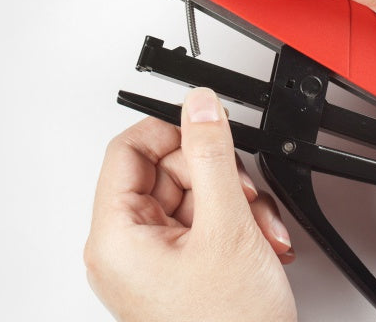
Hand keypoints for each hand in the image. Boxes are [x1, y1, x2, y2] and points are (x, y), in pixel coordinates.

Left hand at [84, 88, 297, 321]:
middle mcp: (127, 249)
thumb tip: (199, 106)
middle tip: (243, 195)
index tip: (207, 129)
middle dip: (218, 177)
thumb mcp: (227, 227)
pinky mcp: (180, 270)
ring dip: (236, 203)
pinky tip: (259, 244)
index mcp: (116, 238)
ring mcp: (154, 262)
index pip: (128, 151)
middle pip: (167, 172)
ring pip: (194, 196)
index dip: (171, 132)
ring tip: (260, 232)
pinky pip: (204, 224)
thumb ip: (212, 155)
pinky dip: (235, 225)